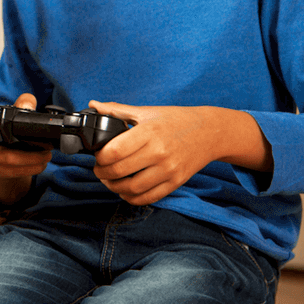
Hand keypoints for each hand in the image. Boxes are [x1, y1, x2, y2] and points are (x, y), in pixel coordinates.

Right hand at [0, 93, 51, 204]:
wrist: (6, 159)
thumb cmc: (6, 133)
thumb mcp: (15, 116)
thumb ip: (23, 104)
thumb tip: (28, 104)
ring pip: (1, 158)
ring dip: (27, 157)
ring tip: (44, 153)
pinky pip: (13, 171)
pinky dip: (30, 167)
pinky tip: (41, 163)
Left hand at [90, 100, 272, 205]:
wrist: (210, 132)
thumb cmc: (176, 120)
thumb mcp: (147, 111)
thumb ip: (117, 111)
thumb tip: (93, 105)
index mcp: (149, 132)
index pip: (114, 151)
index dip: (99, 157)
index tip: (97, 155)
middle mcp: (159, 152)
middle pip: (119, 171)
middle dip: (102, 173)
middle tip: (99, 169)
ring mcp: (168, 170)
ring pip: (132, 188)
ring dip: (114, 187)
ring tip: (110, 180)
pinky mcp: (175, 182)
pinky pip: (148, 198)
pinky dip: (132, 197)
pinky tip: (126, 190)